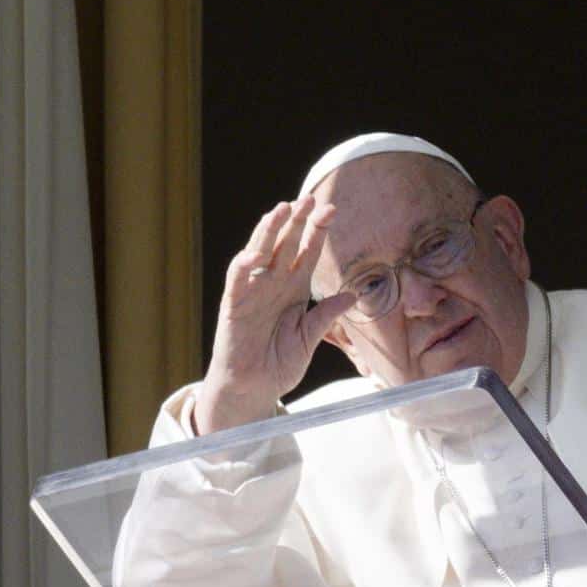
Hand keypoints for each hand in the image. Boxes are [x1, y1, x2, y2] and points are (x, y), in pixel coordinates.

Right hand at [195, 195, 354, 433]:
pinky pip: (237, 279)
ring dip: (270, 230)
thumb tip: (353, 296)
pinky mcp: (233, 304)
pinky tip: (255, 251)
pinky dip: (244, 263)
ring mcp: (253, 291)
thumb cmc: (279, 363)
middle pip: (286, 243)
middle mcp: (273, 282)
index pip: (307, 251)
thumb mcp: (309, 337)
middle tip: (311, 198)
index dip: (318, 230)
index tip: (332, 209)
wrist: (254, 388)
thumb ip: (326, 315)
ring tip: (283, 209)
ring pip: (260, 251)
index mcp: (294, 287)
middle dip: (298, 220)